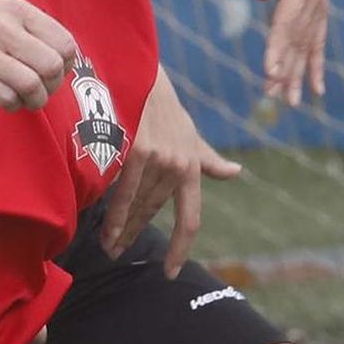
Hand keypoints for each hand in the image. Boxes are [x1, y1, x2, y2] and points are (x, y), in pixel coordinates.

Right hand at [0, 0, 76, 110]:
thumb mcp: (5, 12)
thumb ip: (35, 31)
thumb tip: (65, 62)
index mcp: (19, 12)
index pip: (65, 43)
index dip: (67, 64)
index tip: (56, 70)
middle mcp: (4, 30)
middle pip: (52, 66)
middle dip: (54, 85)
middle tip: (44, 88)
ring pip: (31, 85)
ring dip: (36, 100)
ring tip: (28, 99)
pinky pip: (7, 98)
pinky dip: (14, 105)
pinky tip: (7, 100)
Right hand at [98, 65, 241, 277]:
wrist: (138, 72)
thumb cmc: (162, 104)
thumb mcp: (189, 132)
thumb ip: (208, 159)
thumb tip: (235, 172)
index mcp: (192, 166)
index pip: (191, 217)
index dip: (182, 247)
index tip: (172, 272)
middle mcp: (178, 165)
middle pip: (155, 213)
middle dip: (136, 236)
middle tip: (119, 254)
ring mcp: (157, 158)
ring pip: (137, 206)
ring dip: (121, 230)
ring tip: (110, 247)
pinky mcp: (136, 150)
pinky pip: (123, 193)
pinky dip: (115, 215)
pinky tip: (108, 232)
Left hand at [241, 0, 327, 109]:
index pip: (287, 21)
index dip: (279, 48)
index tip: (270, 72)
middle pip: (298, 39)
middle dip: (287, 69)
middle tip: (273, 96)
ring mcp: (318, 4)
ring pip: (307, 45)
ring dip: (298, 74)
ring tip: (288, 102)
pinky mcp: (315, 9)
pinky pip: (316, 41)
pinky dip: (315, 65)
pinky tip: (314, 90)